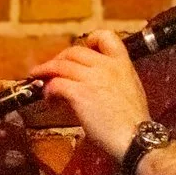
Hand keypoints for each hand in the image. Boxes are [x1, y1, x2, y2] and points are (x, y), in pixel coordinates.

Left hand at [29, 29, 149, 162]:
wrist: (136, 138)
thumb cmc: (134, 122)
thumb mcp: (130, 90)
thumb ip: (113, 80)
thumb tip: (93, 84)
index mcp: (123, 64)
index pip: (106, 36)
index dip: (88, 40)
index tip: (79, 53)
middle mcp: (107, 66)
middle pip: (74, 51)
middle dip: (59, 59)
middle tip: (51, 70)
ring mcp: (92, 78)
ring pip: (60, 65)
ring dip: (46, 72)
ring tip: (39, 80)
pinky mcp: (80, 94)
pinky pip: (56, 84)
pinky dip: (48, 90)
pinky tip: (50, 99)